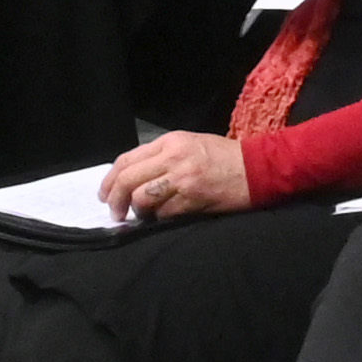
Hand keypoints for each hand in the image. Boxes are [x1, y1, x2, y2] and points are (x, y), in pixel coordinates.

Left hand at [101, 131, 250, 222]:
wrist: (257, 168)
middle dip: (114, 198)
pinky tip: (160, 219)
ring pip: (141, 197)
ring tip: (137, 217)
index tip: (105, 193)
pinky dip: (157, 218)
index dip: (110, 179)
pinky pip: (162, 213)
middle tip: (114, 212)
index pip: (127, 159)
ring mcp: (182, 179)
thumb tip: (134, 177)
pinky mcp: (192, 200)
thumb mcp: (190, 144)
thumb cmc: (224, 156)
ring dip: (135, 211)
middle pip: (127, 179)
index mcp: (170, 142)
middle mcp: (172, 158)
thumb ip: (162, 156)